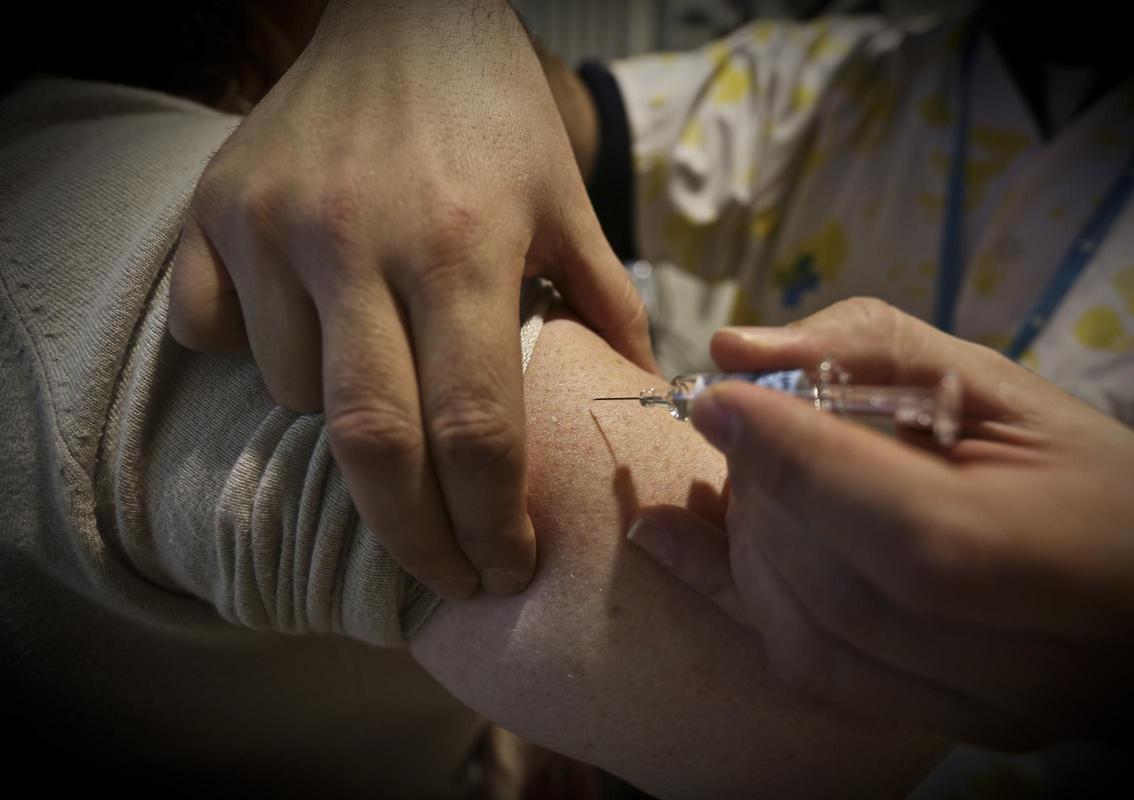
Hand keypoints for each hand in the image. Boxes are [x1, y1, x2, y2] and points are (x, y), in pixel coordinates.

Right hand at [167, 1, 654, 598]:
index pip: (473, 430)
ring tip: (390, 392)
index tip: (506, 567)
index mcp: (463, 246)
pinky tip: (307, 333)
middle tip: (450, 576)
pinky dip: (260, 356)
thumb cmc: (495, 112)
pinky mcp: (212, 210)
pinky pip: (213, 332)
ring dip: (346, 423)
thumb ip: (608, 301)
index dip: (491, 521)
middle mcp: (357, 241)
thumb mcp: (568, 200)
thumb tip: (640, 396)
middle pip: (373, 446)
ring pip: (295, 394)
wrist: (402, 9)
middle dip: (415, 537)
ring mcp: (272, 226)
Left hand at [626, 298, 1133, 747]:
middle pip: (848, 593)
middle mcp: (1037, 669)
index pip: (908, 531)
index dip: (797, 462)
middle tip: (737, 428)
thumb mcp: (1001, 385)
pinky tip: (666, 538)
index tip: (719, 398)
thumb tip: (732, 350)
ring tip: (743, 477)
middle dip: (766, 498)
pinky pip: (807, 675)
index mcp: (1073, 563)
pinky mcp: (937, 729)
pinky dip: (732, 598)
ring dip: (748, 548)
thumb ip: (873, 351)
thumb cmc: (1085, 473)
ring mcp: (983, 715)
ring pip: (817, 645)